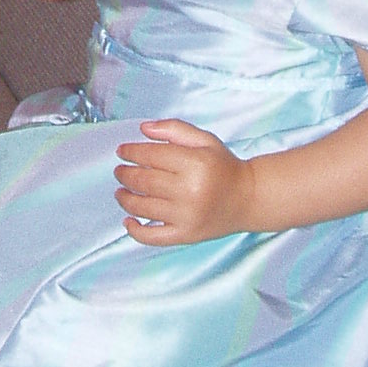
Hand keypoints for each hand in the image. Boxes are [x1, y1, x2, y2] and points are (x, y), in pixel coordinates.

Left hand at [114, 118, 255, 244]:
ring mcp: (186, 216)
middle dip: (125, 174)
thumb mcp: (205, 140)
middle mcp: (189, 191)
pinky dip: (135, 231)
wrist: (248, 199)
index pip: (152, 155)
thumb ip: (174, 129)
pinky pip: (153, 237)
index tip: (122, 151)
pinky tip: (128, 221)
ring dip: (125, 198)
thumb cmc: (224, 167)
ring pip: (143, 207)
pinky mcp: (185, 235)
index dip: (132, 152)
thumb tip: (143, 129)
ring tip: (120, 191)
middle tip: (119, 171)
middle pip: (144, 180)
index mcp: (195, 164)